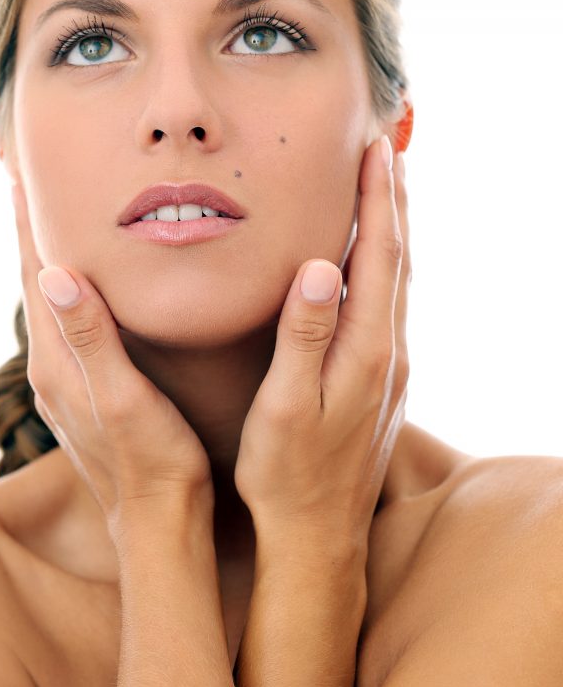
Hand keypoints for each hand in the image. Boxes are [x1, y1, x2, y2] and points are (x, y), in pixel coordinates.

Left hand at [11, 182, 211, 533]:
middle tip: (29, 182)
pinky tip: (86, 286)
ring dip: (48, 259)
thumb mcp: (123, 396)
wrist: (161, 521)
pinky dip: (71, 291)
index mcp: (57, 360)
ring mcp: (66, 382)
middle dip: (31, 232)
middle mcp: (52, 368)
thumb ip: (91, 337)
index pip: (35, 274)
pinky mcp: (86, 391)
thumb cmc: (155, 459)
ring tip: (52, 221)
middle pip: (36, 283)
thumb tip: (57, 273)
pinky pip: (69, 325)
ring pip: (52, 304)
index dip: (29, 223)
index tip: (21, 174)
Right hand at [234, 137, 408, 550]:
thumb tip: (322, 267)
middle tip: (384, 149)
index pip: (379, 256)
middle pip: (398, 261)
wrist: (318, 537)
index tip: (374, 149)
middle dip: (393, 201)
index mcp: (367, 350)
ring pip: (396, 283)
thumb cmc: (288, 474)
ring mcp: (388, 370)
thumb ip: (305, 336)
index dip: (378, 199)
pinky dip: (382, 267)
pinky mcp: (378, 383)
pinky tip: (367, 266)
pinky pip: (386, 306)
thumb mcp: (287, 406)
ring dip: (392, 231)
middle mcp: (388, 353)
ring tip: (384, 191)